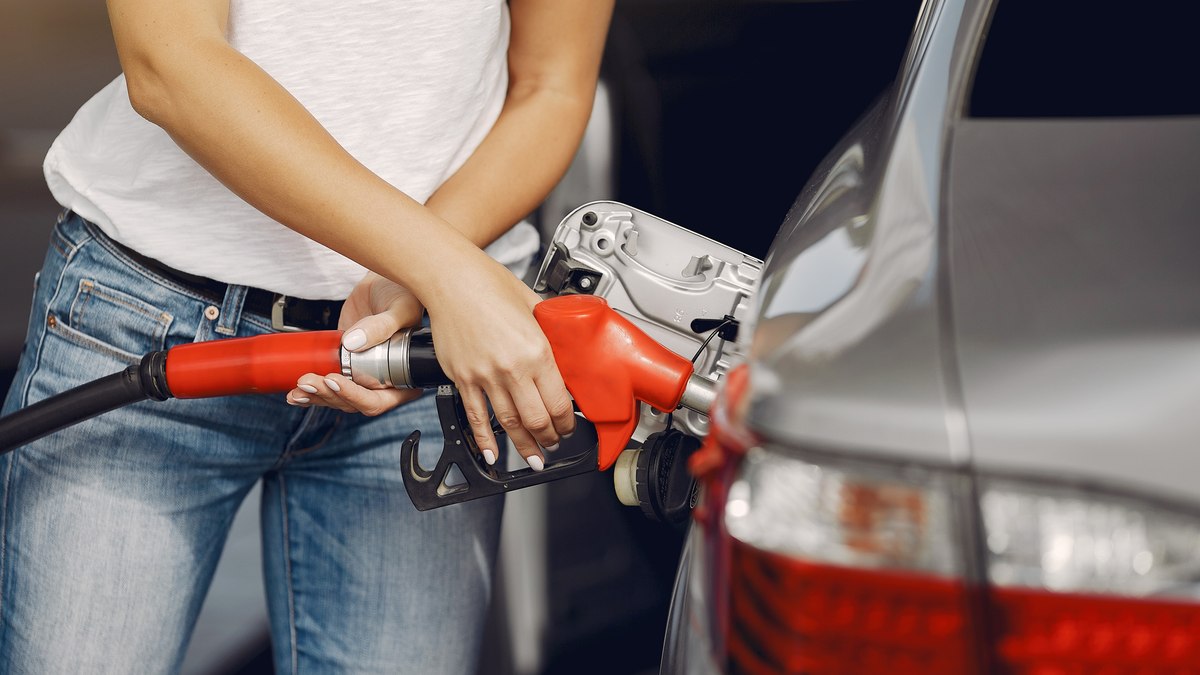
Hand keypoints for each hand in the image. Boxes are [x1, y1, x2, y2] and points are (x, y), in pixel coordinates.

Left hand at [287, 272, 424, 414]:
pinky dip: (311, 392)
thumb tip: (353, 343)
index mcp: (404, 378)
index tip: (335, 380)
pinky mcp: (344, 366)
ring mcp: (362, 375)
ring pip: (337, 398)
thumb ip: (383, 326)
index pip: (379, 400)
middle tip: (309, 380)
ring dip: (316, 396)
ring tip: (299, 387)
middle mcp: (383, 382)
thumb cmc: (402, 294)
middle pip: (353, 402)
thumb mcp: (400, 308)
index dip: (355, 396)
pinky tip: (295, 393)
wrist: (382, 283)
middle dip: (328, 395)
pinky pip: (328, 385)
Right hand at [425, 258, 575, 470]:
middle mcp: (512, 368)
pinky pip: (476, 417)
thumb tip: (564, 343)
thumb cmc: (490, 283)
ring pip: (509, 424)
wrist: (451, 278)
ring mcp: (484, 376)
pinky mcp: (462, 378)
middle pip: (537, 420)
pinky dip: (484, 440)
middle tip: (554, 443)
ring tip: (533, 457)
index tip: (570, 426)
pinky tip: (492, 454)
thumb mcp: (534, 305)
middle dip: (550, 438)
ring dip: (524, 445)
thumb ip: (550, 330)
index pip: (559, 402)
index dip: (568, 422)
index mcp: (536, 351)